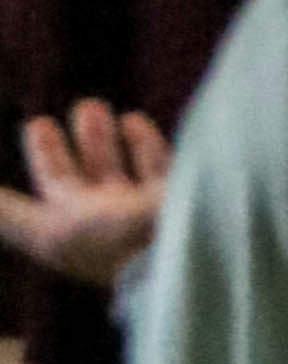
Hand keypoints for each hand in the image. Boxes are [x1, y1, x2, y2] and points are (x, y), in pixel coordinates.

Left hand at [0, 100, 168, 290]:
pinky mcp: (182, 196)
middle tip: (66, 113)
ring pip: (119, 171)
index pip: (53, 188)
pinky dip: (145, 146)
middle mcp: (107, 222)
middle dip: (73, 148)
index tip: (37, 124)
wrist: (193, 255)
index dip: (44, 155)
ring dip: (104, 142)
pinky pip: (159, 169)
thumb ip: (8, 217)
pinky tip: (135, 122)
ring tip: (95, 107)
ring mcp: (144, 211)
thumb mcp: (49, 229)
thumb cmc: (117, 245)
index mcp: (74, 233)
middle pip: (85, 181)